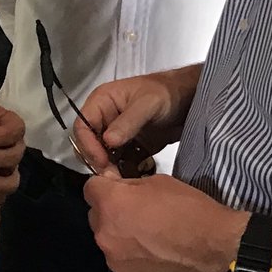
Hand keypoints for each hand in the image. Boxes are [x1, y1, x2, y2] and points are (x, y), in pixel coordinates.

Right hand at [73, 67, 197, 175]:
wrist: (188, 99)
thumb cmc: (167, 92)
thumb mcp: (147, 104)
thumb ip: (128, 121)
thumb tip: (109, 141)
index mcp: (102, 101)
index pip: (82, 126)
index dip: (88, 145)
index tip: (101, 161)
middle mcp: (105, 118)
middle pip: (88, 144)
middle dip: (97, 160)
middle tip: (111, 174)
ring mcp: (116, 134)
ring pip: (102, 156)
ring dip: (109, 168)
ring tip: (122, 179)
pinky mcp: (128, 147)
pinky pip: (117, 162)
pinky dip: (122, 171)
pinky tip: (131, 177)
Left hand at [84, 174, 247, 271]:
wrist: (215, 249)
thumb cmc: (189, 209)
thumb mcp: (159, 181)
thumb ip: (130, 185)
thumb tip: (117, 188)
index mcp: (110, 205)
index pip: (90, 188)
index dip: (104, 185)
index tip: (118, 186)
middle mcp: (105, 235)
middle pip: (96, 216)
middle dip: (110, 211)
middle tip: (137, 209)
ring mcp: (116, 261)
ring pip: (109, 240)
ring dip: (120, 234)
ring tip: (148, 234)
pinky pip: (123, 260)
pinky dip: (132, 255)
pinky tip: (155, 252)